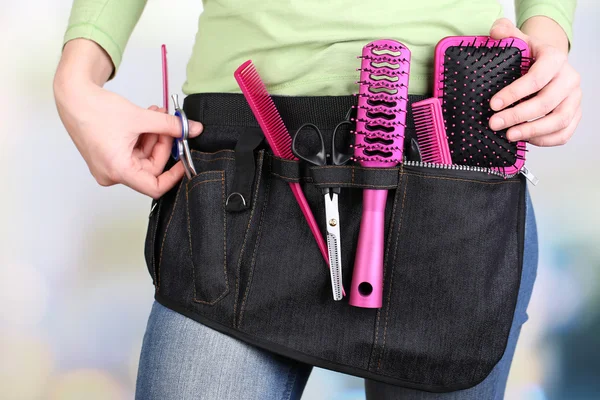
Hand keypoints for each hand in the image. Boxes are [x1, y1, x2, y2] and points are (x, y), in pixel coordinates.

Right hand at [54, 81, 202, 198]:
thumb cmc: (95, 109)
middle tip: (172, 125)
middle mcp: (111, 174)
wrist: (73, 96)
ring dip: (154, 137)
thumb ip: (170, 126)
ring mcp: (109, 166)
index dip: (174, 175)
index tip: (185, 160)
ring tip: (158, 114)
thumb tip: (193, 129)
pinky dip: (144, 137)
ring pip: (144, 158)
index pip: (155, 187)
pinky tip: (148, 120)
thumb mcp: (141, 118)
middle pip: (151, 168)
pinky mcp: (109, 157)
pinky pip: (134, 152)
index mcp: (117, 170)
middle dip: (163, 144)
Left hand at [488, 18, 581, 146]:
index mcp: (555, 59)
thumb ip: (506, 32)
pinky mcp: (575, 115)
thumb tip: (495, 31)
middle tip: (494, 124)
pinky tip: (525, 140)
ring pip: (559, 121)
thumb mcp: (519, 40)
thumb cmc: (531, 56)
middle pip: (546, 103)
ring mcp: (574, 99)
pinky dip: (544, 140)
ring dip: (532, 132)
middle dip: (517, 116)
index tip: (493, 105)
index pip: (536, 78)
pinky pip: (564, 133)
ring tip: (509, 135)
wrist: (548, 64)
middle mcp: (569, 79)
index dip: (514, 93)